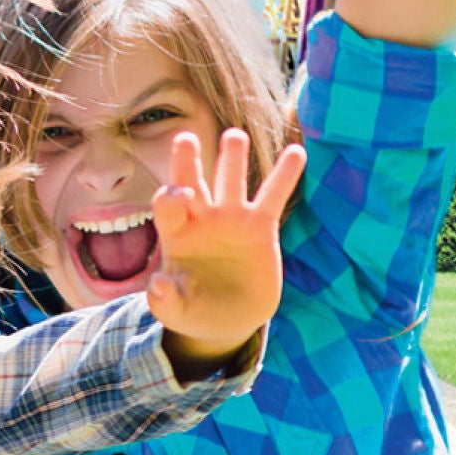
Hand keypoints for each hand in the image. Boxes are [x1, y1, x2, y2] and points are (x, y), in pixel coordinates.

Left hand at [147, 129, 306, 375]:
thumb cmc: (194, 311)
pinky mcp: (260, 226)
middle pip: (191, 182)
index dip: (171, 198)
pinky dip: (285, 174)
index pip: (168, 206)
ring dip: (232, 157)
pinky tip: (297, 152)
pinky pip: (273, 196)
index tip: (181, 197)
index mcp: (175, 234)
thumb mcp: (177, 312)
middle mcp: (201, 219)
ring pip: (230, 180)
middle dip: (186, 160)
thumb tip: (158, 286)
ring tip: (234, 136)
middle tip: (184, 137)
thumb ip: (164, 301)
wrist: (227, 319)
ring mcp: (231, 218)